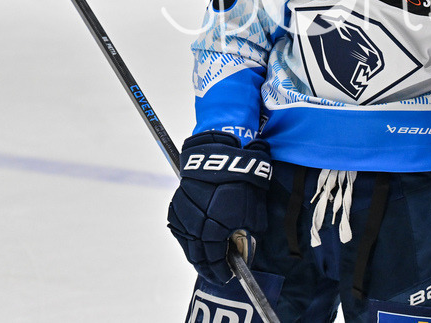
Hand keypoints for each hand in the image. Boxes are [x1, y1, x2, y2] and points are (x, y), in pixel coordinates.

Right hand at [167, 131, 271, 283]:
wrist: (219, 154)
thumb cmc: (242, 181)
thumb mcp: (254, 211)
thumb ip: (249, 233)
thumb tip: (245, 246)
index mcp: (215, 228)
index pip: (215, 259)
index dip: (221, 270)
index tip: (227, 276)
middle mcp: (195, 225)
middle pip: (198, 256)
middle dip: (208, 268)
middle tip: (216, 275)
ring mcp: (183, 217)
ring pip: (187, 245)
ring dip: (196, 257)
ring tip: (206, 264)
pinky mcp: (175, 207)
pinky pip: (180, 232)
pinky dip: (188, 241)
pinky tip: (195, 246)